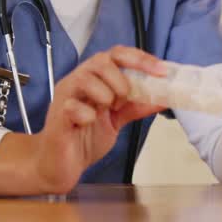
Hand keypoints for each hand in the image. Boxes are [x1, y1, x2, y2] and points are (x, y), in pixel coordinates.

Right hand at [33, 46, 166, 191]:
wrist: (59, 166)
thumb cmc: (84, 138)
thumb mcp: (117, 120)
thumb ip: (136, 106)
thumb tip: (163, 98)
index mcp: (94, 78)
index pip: (116, 54)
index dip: (140, 59)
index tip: (160, 71)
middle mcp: (77, 82)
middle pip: (100, 61)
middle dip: (120, 79)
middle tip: (124, 99)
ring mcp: (66, 97)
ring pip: (85, 78)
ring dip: (105, 94)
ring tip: (107, 111)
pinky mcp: (58, 117)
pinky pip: (72, 106)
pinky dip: (87, 114)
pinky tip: (89, 122)